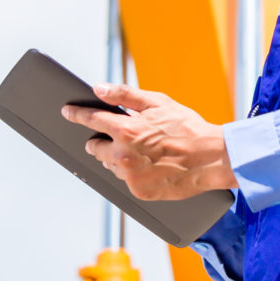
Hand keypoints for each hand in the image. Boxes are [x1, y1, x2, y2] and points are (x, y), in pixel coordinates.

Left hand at [61, 84, 235, 201]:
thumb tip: (98, 88)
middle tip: (122, 135)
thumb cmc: (187, 128)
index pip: (91, 120)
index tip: (67, 111)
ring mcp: (130, 176)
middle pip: (96, 147)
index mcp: (126, 130)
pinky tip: (150, 165)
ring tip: (143, 151)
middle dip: (102, 139)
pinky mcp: (139, 192)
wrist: (212, 158)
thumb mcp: (158, 103)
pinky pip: (126, 180)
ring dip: (118, 157)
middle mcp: (123, 155)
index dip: (76, 114)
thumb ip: (124, 95)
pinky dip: (133, 172)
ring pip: (110, 164)